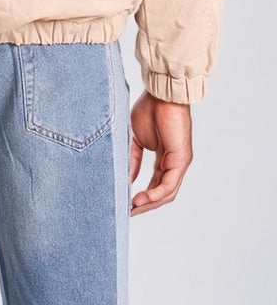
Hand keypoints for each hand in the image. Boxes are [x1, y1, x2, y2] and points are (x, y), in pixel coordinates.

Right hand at [129, 91, 192, 215]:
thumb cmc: (149, 109)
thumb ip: (133, 159)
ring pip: (167, 192)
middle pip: (162, 192)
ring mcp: (179, 162)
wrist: (160, 94)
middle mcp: (173, 163)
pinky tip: (142, 198)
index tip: (126, 204)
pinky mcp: (181, 159)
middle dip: (145, 205)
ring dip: (150, 203)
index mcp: (163, 157)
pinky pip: (169, 184)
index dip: (142, 196)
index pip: (154, 183)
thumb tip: (128, 179)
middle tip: (129, 212)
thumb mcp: (136, 139)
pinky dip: (156, 194)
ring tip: (134, 208)